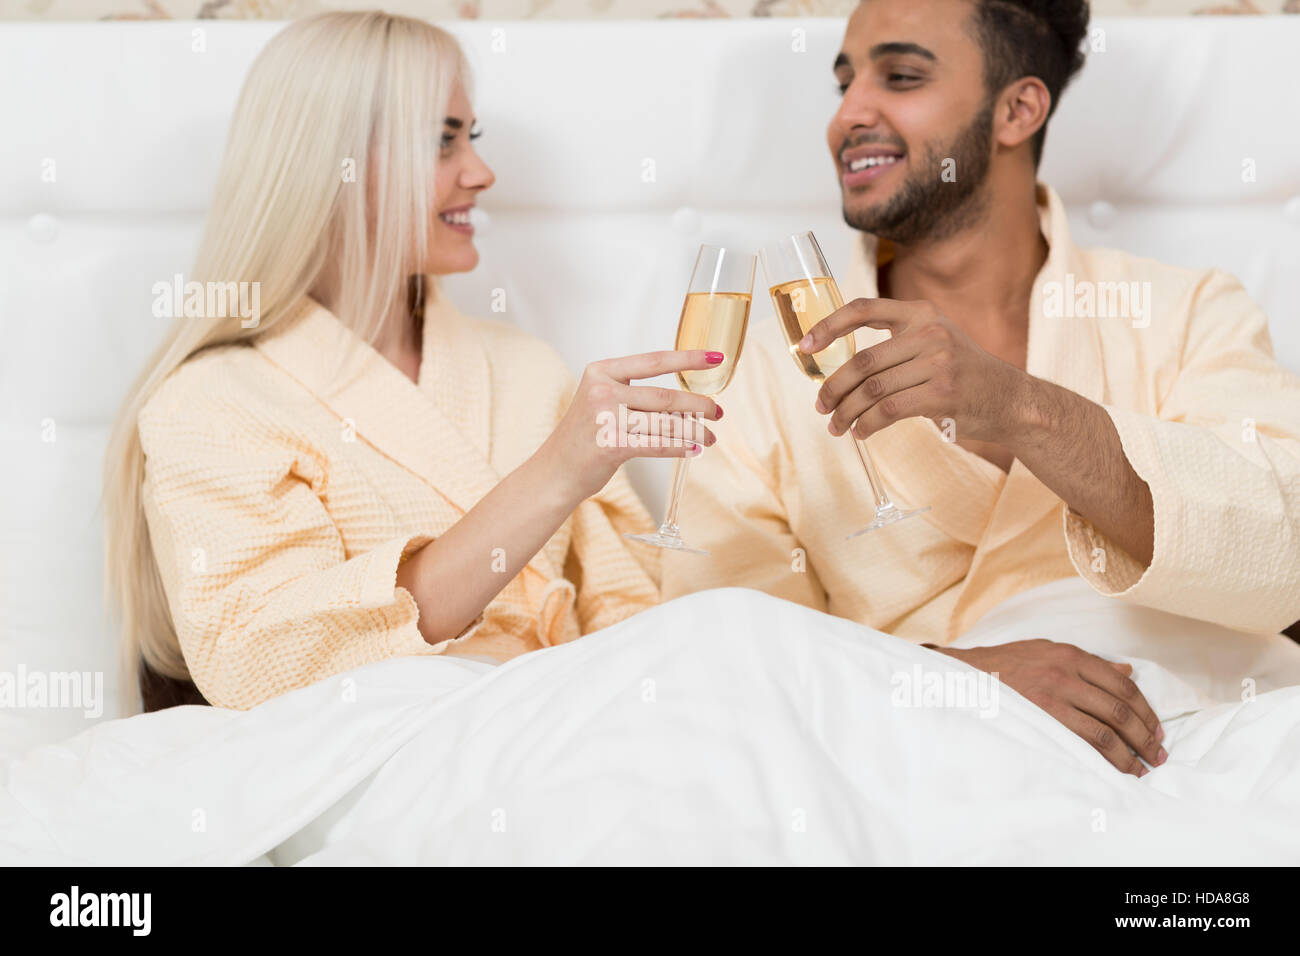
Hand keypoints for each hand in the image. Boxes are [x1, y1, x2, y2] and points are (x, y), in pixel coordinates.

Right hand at [538, 349, 724, 500]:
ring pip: (665, 422)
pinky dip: (680, 447)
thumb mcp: (601, 401)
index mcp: (601, 371)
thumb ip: (634, 393)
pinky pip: (657, 444)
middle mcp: (602, 391)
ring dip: (694, 430)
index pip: (654, 361)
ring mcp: (605, 418)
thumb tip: (686, 398)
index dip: (688, 359)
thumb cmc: (584, 437)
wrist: (555, 471)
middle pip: (664, 396)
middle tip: (718, 412)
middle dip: (698, 405)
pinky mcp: (611, 445)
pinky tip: (695, 448)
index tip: (716, 358)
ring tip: (711, 435)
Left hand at [800, 298, 1025, 442]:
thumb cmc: (964, 375)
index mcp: (921, 313)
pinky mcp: (943, 393)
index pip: (863, 309)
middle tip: (821, 406)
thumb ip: (896, 345)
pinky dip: (868, 424)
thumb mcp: (935, 342)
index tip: (804, 347)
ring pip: (872, 390)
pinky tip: (861, 432)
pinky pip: (889, 411)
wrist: (1011, 400)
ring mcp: (938, 362)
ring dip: (847, 412)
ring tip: (837, 426)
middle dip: (833, 388)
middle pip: (862, 361)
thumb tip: (841, 372)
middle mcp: (929, 332)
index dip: (828, 326)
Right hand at [929, 640, 1166, 776]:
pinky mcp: (1038, 719)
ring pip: (1104, 731)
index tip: (1156, 731)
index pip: (1123, 685)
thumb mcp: (1046, 651)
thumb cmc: (1005, 664)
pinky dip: (1101, 760)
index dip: (1146, 711)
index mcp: (1071, 655)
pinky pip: (1080, 743)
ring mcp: (1051, 698)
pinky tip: (1111, 770)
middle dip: (1144, 737)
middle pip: (1120, 709)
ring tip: (1138, 770)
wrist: (963, 675)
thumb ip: (1087, 663)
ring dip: (1127, 755)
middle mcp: (1065, 674)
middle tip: (1156, 756)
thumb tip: (1127, 672)